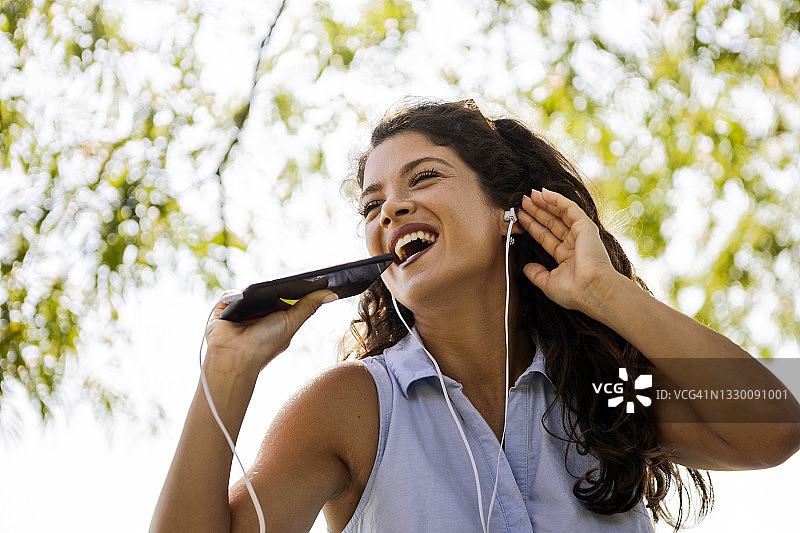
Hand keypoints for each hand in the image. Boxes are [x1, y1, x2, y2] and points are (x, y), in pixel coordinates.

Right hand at [203, 289, 337, 377]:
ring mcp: (241, 308)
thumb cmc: (264, 345)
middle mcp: (259, 310)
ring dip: (257, 288)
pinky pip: (232, 293)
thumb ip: (308, 306)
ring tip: (268, 288)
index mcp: (276, 314)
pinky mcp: (224, 307)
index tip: (314, 276)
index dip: (297, 286)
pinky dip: (238, 293)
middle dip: (278, 283)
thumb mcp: (291, 322)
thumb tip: (332, 294)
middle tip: (294, 276)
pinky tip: (246, 296)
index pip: (287, 294)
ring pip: (251, 289)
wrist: (234, 359)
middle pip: (269, 289)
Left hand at [517, 188, 617, 313]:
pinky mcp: (585, 226)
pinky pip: (569, 208)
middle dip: (536, 212)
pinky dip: (556, 199)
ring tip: (529, 195)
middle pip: (551, 223)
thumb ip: (537, 274)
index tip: (520, 218)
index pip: (545, 237)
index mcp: (566, 256)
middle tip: (522, 202)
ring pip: (559, 213)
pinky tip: (543, 193)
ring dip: (544, 203)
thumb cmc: (574, 291)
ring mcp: (580, 234)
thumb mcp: (548, 283)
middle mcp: (574, 243)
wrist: (592, 290)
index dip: (532, 226)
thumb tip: (525, 268)